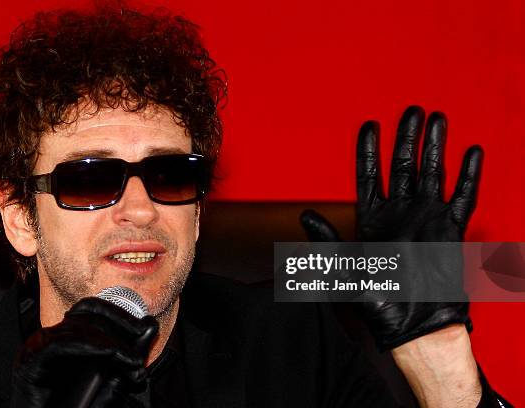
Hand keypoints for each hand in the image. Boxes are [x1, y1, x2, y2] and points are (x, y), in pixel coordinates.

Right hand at [11, 297, 157, 407]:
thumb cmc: (75, 407)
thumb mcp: (109, 382)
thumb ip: (128, 355)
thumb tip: (150, 326)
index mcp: (64, 339)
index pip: (90, 310)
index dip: (118, 313)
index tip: (142, 325)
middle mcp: (48, 340)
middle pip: (86, 315)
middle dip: (119, 322)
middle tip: (141, 335)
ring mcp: (36, 352)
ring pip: (77, 329)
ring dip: (112, 342)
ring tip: (132, 359)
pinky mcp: (29, 366)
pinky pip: (61, 346)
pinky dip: (90, 348)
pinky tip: (112, 355)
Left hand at [300, 105, 482, 349]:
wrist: (414, 326)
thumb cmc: (378, 302)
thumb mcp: (344, 270)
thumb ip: (328, 241)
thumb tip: (305, 216)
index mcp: (372, 219)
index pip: (369, 176)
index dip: (369, 150)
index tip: (370, 124)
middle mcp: (399, 214)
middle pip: (403, 166)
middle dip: (406, 137)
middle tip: (411, 110)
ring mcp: (426, 219)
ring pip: (431, 174)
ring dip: (435, 147)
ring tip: (437, 119)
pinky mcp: (450, 231)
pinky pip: (463, 198)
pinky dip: (468, 175)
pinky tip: (471, 152)